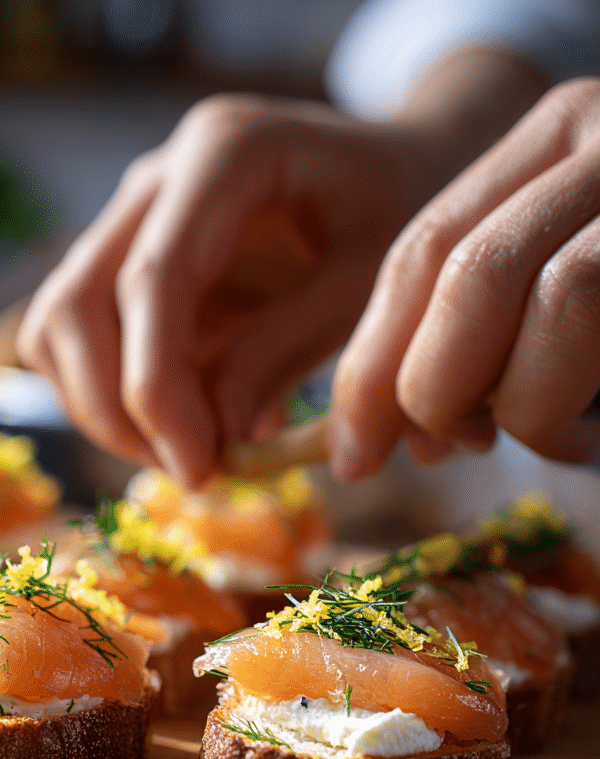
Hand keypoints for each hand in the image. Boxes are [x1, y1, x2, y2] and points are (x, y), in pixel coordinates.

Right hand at [18, 94, 428, 484]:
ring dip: (101, 408)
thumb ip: (287, 350)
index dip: (156, 388)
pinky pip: (78, 339)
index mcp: (223, 154)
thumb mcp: (371, 280)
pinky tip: (181, 419)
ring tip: (184, 452)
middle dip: (113, 407)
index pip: (151, 279)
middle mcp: (156, 180)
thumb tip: (214, 438)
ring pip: (58, 324)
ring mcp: (131, 220)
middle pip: (75, 302)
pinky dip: (110, 395)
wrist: (397, 171)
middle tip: (188, 470)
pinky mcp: (125, 264)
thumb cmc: (400, 213)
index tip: (194, 467)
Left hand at [331, 77, 599, 478]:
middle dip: (427, 387)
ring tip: (545, 440)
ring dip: (522, 406)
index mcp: (550, 143)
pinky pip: (598, 322)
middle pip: (466, 268)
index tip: (348, 450)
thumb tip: (378, 435)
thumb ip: (468, 339)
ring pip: (549, 296)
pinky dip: (568, 414)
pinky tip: (586, 440)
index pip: (420, 250)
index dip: (369, 361)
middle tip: (444, 448)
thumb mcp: (545, 300)